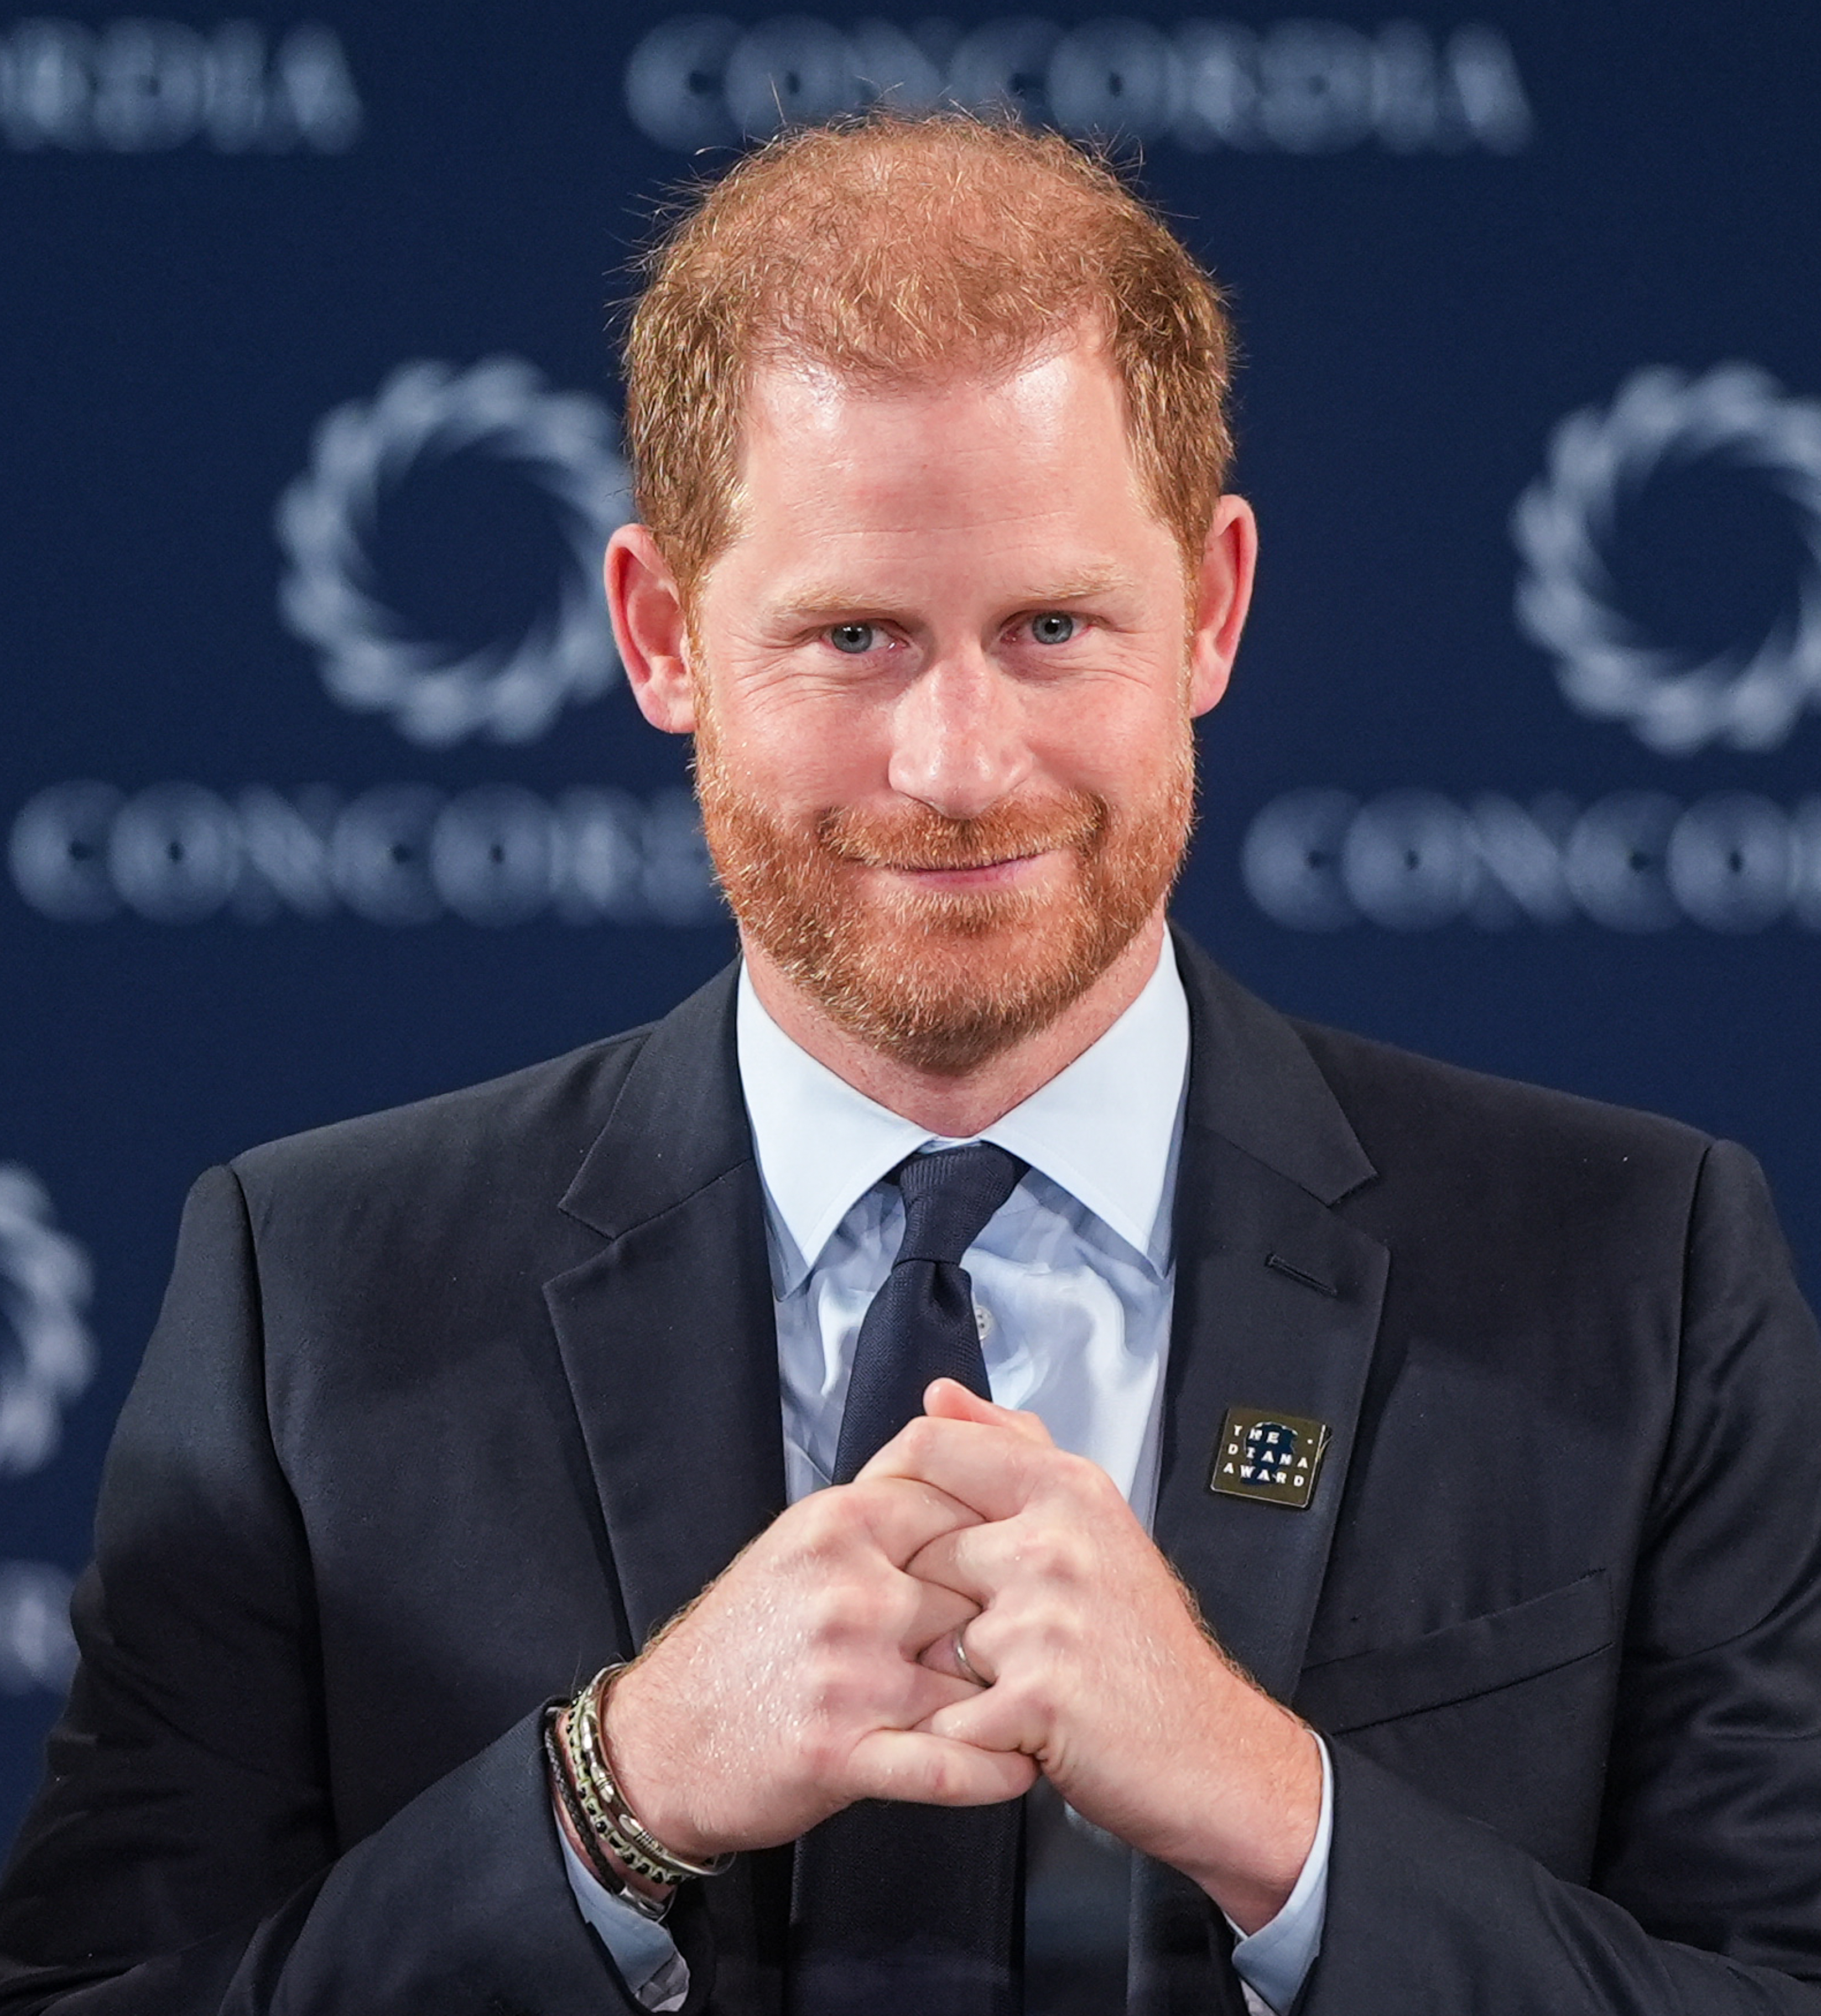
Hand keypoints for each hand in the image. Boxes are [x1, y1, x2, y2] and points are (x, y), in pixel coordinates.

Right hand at [602, 1474, 1037, 1861]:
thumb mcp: (804, 1542)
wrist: (660, 1740)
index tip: (1043, 1553)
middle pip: (981, 1585)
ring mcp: (846, 1671)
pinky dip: (995, 1769)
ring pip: (974, 1674)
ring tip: (1058, 1707)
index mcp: (841, 1523)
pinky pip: (948, 1762)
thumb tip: (964, 1455)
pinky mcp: (839, 1751)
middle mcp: (848, 1587)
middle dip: (1020, 1615)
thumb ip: (883, 1504)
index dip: (1010, 1530)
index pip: (961, 1499)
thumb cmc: (742, 1640)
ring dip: (1018, 1696)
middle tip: (1062, 1637)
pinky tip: (1021, 1766)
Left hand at [862, 1380, 1321, 1931]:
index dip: (890, 1484)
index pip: (933, 1447)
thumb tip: (941, 1394)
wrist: (1207, 1751)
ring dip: (951, 1673)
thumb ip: (1011, 1447)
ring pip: (928, 1635)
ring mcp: (1044, 1618)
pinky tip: (1008, 1732)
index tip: (887, 1521)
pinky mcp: (1035, 1697)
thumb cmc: (1143, 1644)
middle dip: (935, 1604)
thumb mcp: (1092, 1520)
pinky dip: (962, 1735)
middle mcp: (1054, 1541)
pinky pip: (946, 1712)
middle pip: (919, 1551)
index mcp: (1066, 1488)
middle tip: (992, 1640)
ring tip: (1011, 1687)